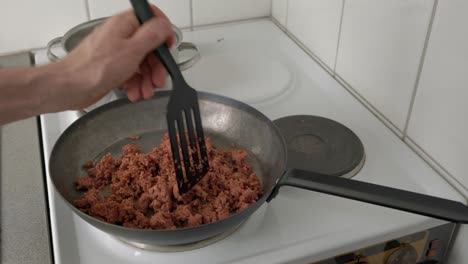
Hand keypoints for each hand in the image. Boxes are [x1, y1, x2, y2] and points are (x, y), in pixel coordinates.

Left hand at [59, 5, 174, 109]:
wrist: (69, 87)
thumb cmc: (94, 68)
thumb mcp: (132, 50)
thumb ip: (152, 35)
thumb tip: (165, 25)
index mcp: (125, 24)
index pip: (152, 18)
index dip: (163, 32)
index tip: (168, 48)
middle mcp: (121, 35)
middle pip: (150, 45)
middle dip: (157, 65)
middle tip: (158, 80)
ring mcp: (116, 51)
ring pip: (142, 62)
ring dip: (147, 79)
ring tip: (145, 92)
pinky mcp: (112, 67)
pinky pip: (131, 73)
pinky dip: (136, 84)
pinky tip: (134, 94)